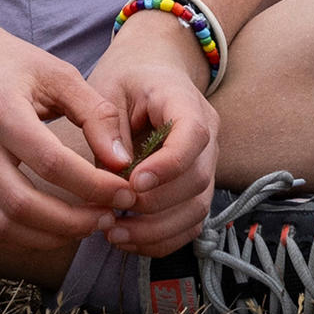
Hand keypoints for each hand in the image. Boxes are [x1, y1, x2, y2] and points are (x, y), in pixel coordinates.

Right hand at [0, 15, 135, 253]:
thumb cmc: (10, 63)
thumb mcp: (58, 74)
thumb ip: (95, 114)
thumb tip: (121, 162)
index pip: (51, 163)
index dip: (93, 185)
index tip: (124, 190)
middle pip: (23, 205)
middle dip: (74, 221)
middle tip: (109, 217)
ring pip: (3, 226)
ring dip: (51, 237)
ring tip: (86, 225)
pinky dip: (24, 239)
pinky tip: (54, 228)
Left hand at [86, 30, 220, 255]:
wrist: (150, 73)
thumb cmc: (126, 81)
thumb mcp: (107, 88)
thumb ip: (107, 124)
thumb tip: (116, 170)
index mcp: (185, 101)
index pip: (193, 136)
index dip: (168, 165)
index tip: (133, 182)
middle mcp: (207, 136)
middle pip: (198, 180)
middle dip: (154, 205)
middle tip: (112, 213)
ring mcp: (206, 164)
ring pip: (197, 209)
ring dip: (156, 230)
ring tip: (114, 234)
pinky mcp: (195, 188)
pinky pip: (190, 223)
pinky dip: (161, 239)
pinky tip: (128, 240)